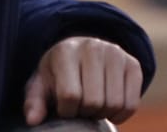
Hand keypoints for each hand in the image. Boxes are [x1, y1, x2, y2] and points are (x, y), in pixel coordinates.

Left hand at [23, 36, 142, 126]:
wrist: (80, 53)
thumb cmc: (57, 74)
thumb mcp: (41, 84)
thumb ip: (34, 102)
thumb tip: (32, 119)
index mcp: (66, 51)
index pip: (70, 95)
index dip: (66, 110)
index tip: (63, 106)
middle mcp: (92, 46)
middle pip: (94, 101)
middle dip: (85, 112)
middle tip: (80, 106)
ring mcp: (115, 53)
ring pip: (114, 104)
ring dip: (103, 113)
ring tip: (93, 105)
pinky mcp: (133, 63)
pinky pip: (131, 104)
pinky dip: (121, 114)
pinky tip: (109, 106)